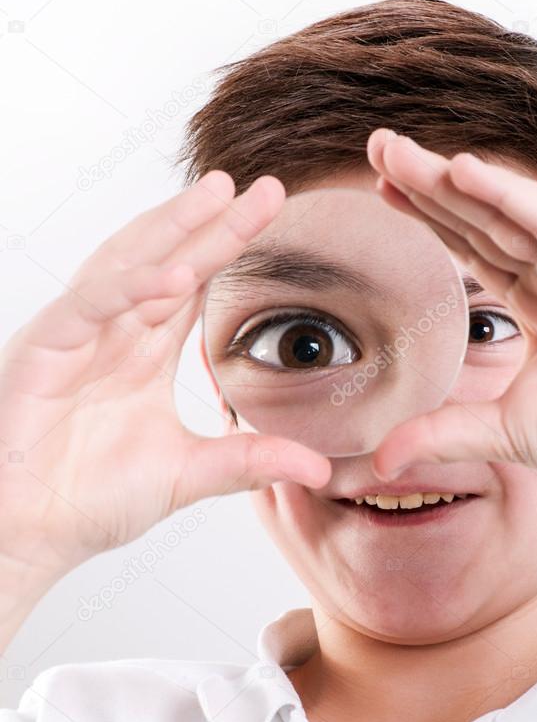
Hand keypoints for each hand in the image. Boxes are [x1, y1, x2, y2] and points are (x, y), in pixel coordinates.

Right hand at [0, 172, 329, 583]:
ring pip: (126, 266)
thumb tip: (321, 469)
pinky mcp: (43, 352)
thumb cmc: (92, 500)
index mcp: (145, 352)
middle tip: (261, 186)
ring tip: (216, 195)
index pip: (195, 283)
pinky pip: (87, 308)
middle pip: (168, 260)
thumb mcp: (189, 475)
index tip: (273, 210)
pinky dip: (129, 289)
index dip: (230, 245)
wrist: (30, 535)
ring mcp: (77, 337)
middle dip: (212, 222)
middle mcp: (113, 333)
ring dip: (171, 230)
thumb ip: (250, 463)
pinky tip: (172, 274)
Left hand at [366, 129, 536, 520]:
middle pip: (479, 218)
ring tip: (396, 150)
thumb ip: (442, 433)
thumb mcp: (503, 431)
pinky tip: (461, 169)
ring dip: (449, 178)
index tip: (380, 192)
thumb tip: (382, 460)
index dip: (429, 218)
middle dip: (426, 184)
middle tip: (378, 148)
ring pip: (503, 211)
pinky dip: (505, 193)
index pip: (472, 248)